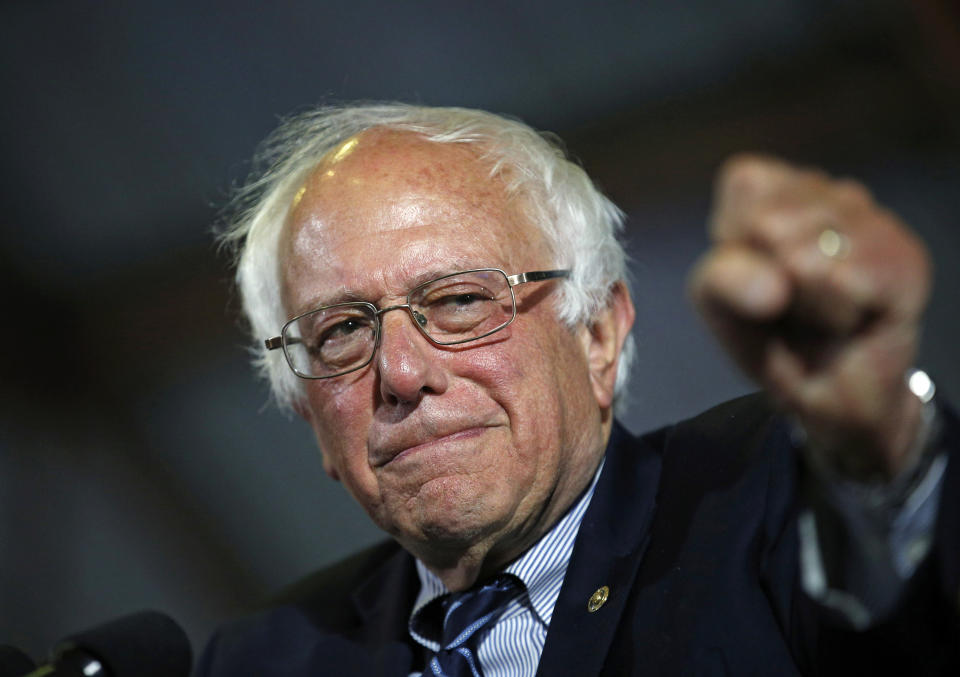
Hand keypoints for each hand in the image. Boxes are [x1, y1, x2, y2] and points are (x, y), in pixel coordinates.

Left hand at [688, 155, 931, 479]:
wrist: (827, 391)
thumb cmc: (770, 332)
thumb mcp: (717, 302)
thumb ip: (723, 277)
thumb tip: (779, 280)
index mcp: (778, 186)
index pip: (745, 184)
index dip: (733, 240)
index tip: (752, 271)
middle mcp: (831, 192)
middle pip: (771, 221)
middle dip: (767, 275)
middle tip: (789, 301)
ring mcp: (874, 221)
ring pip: (807, 253)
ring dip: (801, 301)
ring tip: (817, 312)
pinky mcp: (905, 260)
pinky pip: (847, 280)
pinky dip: (833, 314)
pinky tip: (845, 319)